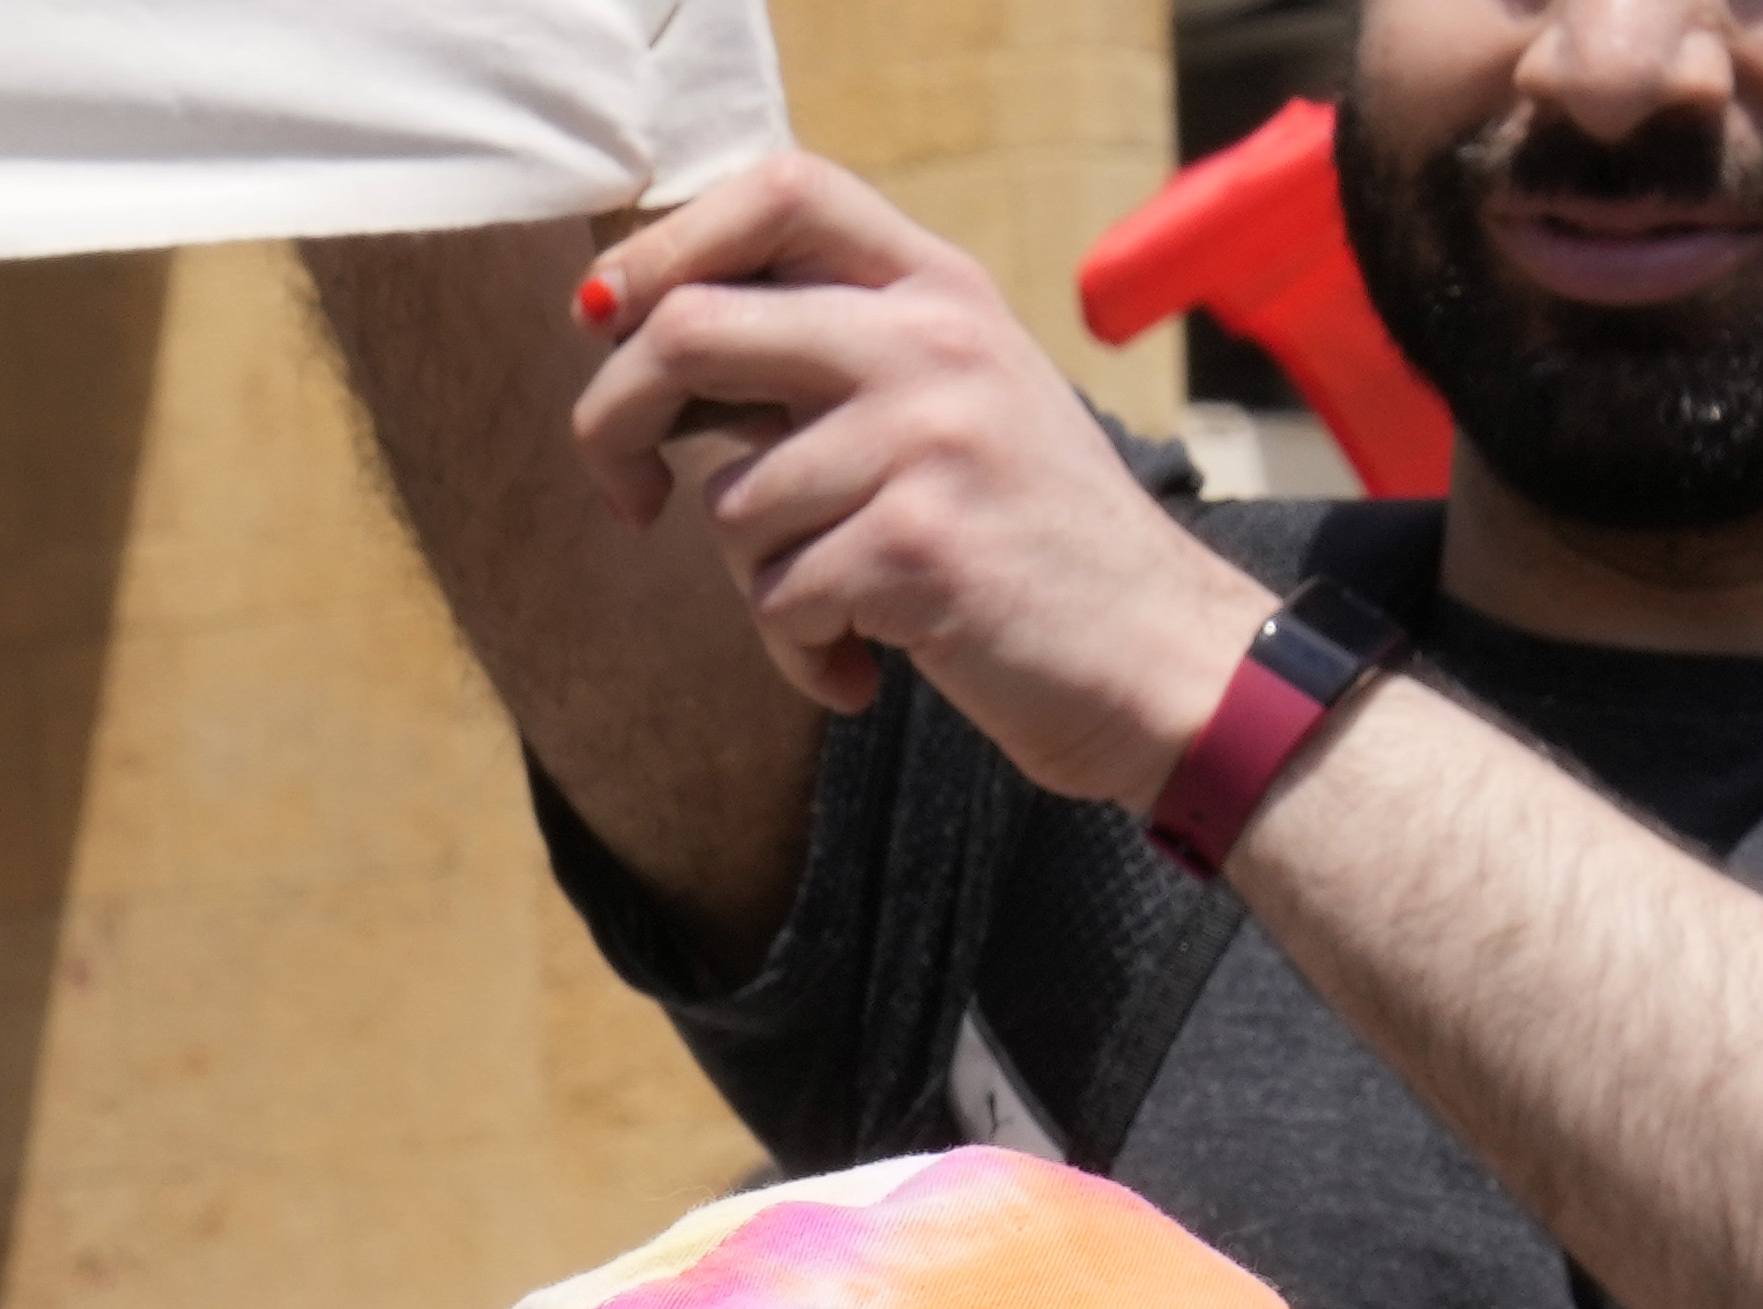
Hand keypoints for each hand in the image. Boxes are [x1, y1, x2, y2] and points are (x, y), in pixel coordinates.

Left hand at [568, 149, 1263, 803]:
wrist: (1154, 658)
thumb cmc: (1019, 540)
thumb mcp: (940, 404)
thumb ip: (820, 358)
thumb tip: (632, 328)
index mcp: (936, 287)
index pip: (778, 190)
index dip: (663, 247)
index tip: (608, 323)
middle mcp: (934, 340)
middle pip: (691, 331)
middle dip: (615, 422)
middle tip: (629, 492)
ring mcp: (931, 438)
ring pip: (731, 505)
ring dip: (759, 583)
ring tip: (845, 607)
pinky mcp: (921, 548)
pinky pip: (778, 603)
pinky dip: (803, 654)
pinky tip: (866, 664)